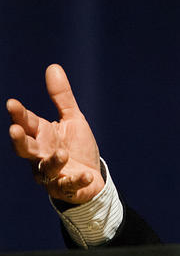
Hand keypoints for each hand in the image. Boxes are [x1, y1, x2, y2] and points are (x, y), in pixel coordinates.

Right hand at [7, 64, 104, 203]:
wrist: (91, 178)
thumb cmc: (76, 147)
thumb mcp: (72, 119)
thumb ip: (62, 97)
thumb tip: (53, 67)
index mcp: (42, 136)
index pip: (27, 123)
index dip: (19, 114)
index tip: (12, 103)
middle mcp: (41, 156)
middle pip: (25, 149)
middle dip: (19, 141)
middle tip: (15, 130)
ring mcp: (52, 174)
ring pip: (46, 169)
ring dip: (53, 162)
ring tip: (63, 154)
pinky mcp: (67, 188)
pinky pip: (69, 185)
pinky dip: (76, 180)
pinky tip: (85, 174)